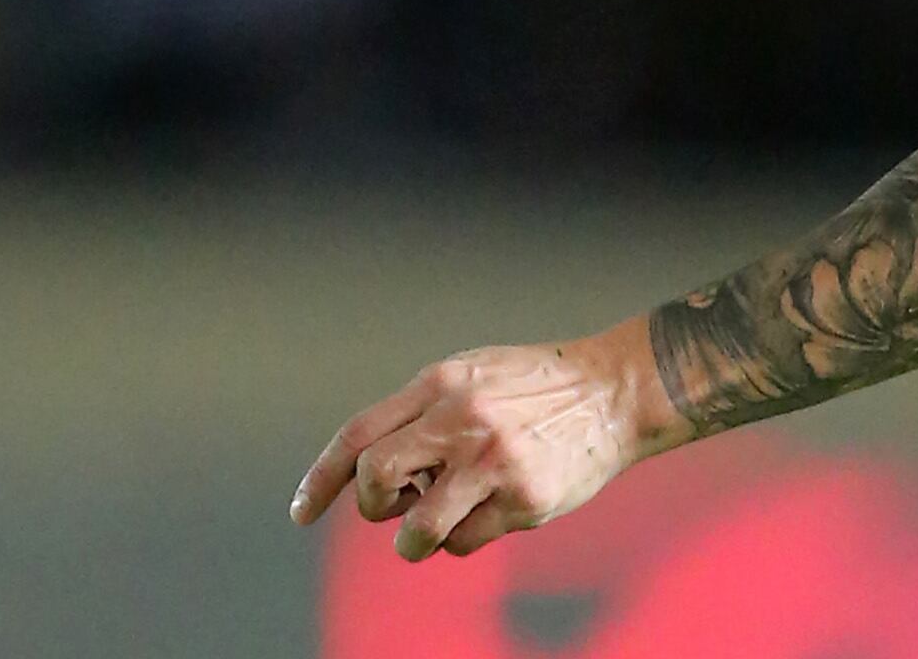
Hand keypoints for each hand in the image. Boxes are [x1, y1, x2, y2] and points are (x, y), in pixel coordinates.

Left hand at [289, 329, 674, 560]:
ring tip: (442, 521)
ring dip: (417, 539)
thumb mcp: (473, 375)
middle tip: (401, 504)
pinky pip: (465, 543)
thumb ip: (423, 411)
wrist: (615, 391)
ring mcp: (492, 461)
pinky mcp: (523, 499)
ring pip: (416, 530)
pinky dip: (466, 537)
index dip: (322, 479)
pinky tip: (492, 511)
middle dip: (374, 506)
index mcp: (441, 383)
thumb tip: (372, 469)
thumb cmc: (538, 386)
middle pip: (374, 481)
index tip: (301, 512)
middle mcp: (461, 419)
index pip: (358, 435)